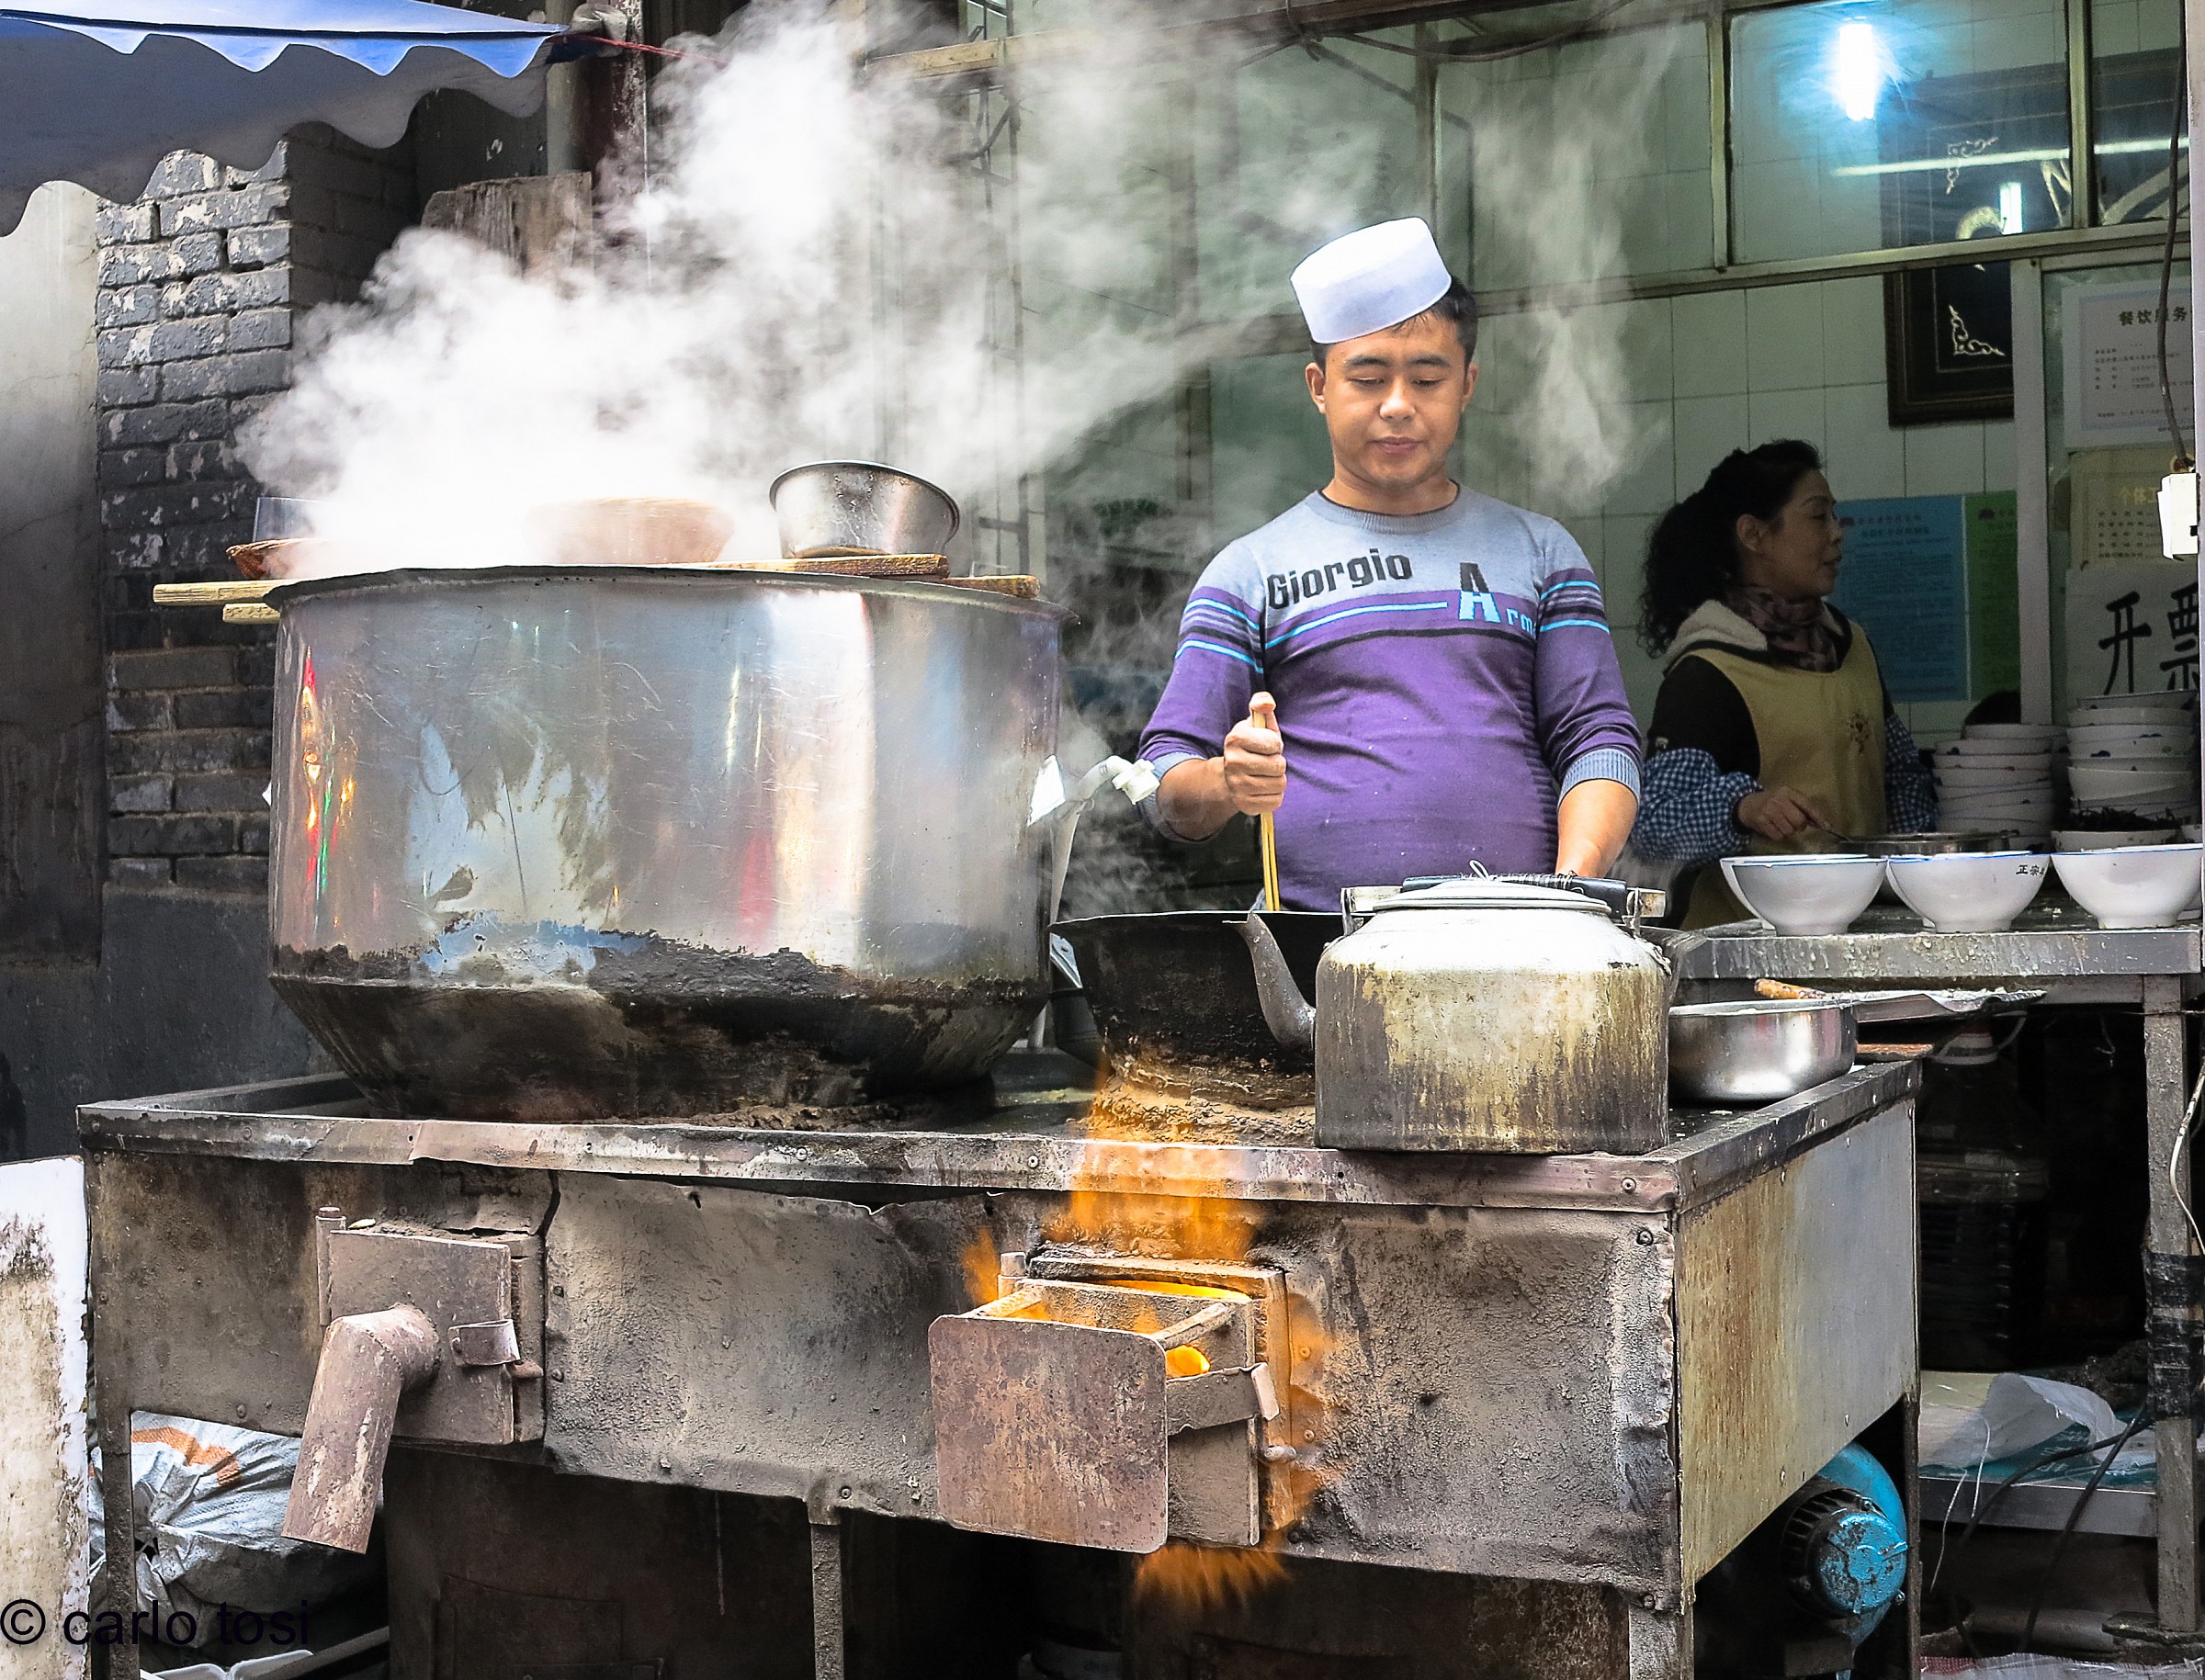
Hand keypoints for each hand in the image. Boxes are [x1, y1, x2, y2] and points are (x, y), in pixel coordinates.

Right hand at [1221, 692, 1285, 814]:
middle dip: (1277, 762)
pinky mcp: (1244, 805)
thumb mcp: (1255, 723)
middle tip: (1266, 761)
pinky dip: (1274, 795)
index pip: (1274, 744)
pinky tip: (1263, 788)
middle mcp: (1233, 764)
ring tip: (1265, 774)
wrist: (1229, 776)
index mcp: (1235, 739)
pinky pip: (1276, 801)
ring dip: (1277, 779)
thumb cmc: (1250, 746)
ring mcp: (1237, 787)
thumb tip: (1267, 702)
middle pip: (1279, 766)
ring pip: (1280, 784)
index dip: (1275, 744)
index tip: (1266, 745)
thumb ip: (1262, 706)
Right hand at [1735, 786, 1832, 841]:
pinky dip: (1778, 835)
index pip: (1807, 805)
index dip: (1818, 817)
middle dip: (1799, 826)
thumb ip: (1802, 807)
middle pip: (1799, 820)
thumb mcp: (1786, 798)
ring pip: (1789, 830)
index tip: (1827, 826)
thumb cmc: (1771, 802)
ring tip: (1781, 824)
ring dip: (1788, 831)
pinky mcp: (1762, 821)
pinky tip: (1773, 828)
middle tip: (1793, 823)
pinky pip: (1778, 835)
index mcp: (1787, 791)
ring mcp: (1769, 810)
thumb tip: (1820, 822)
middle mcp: (1778, 800)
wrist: (1746, 805)